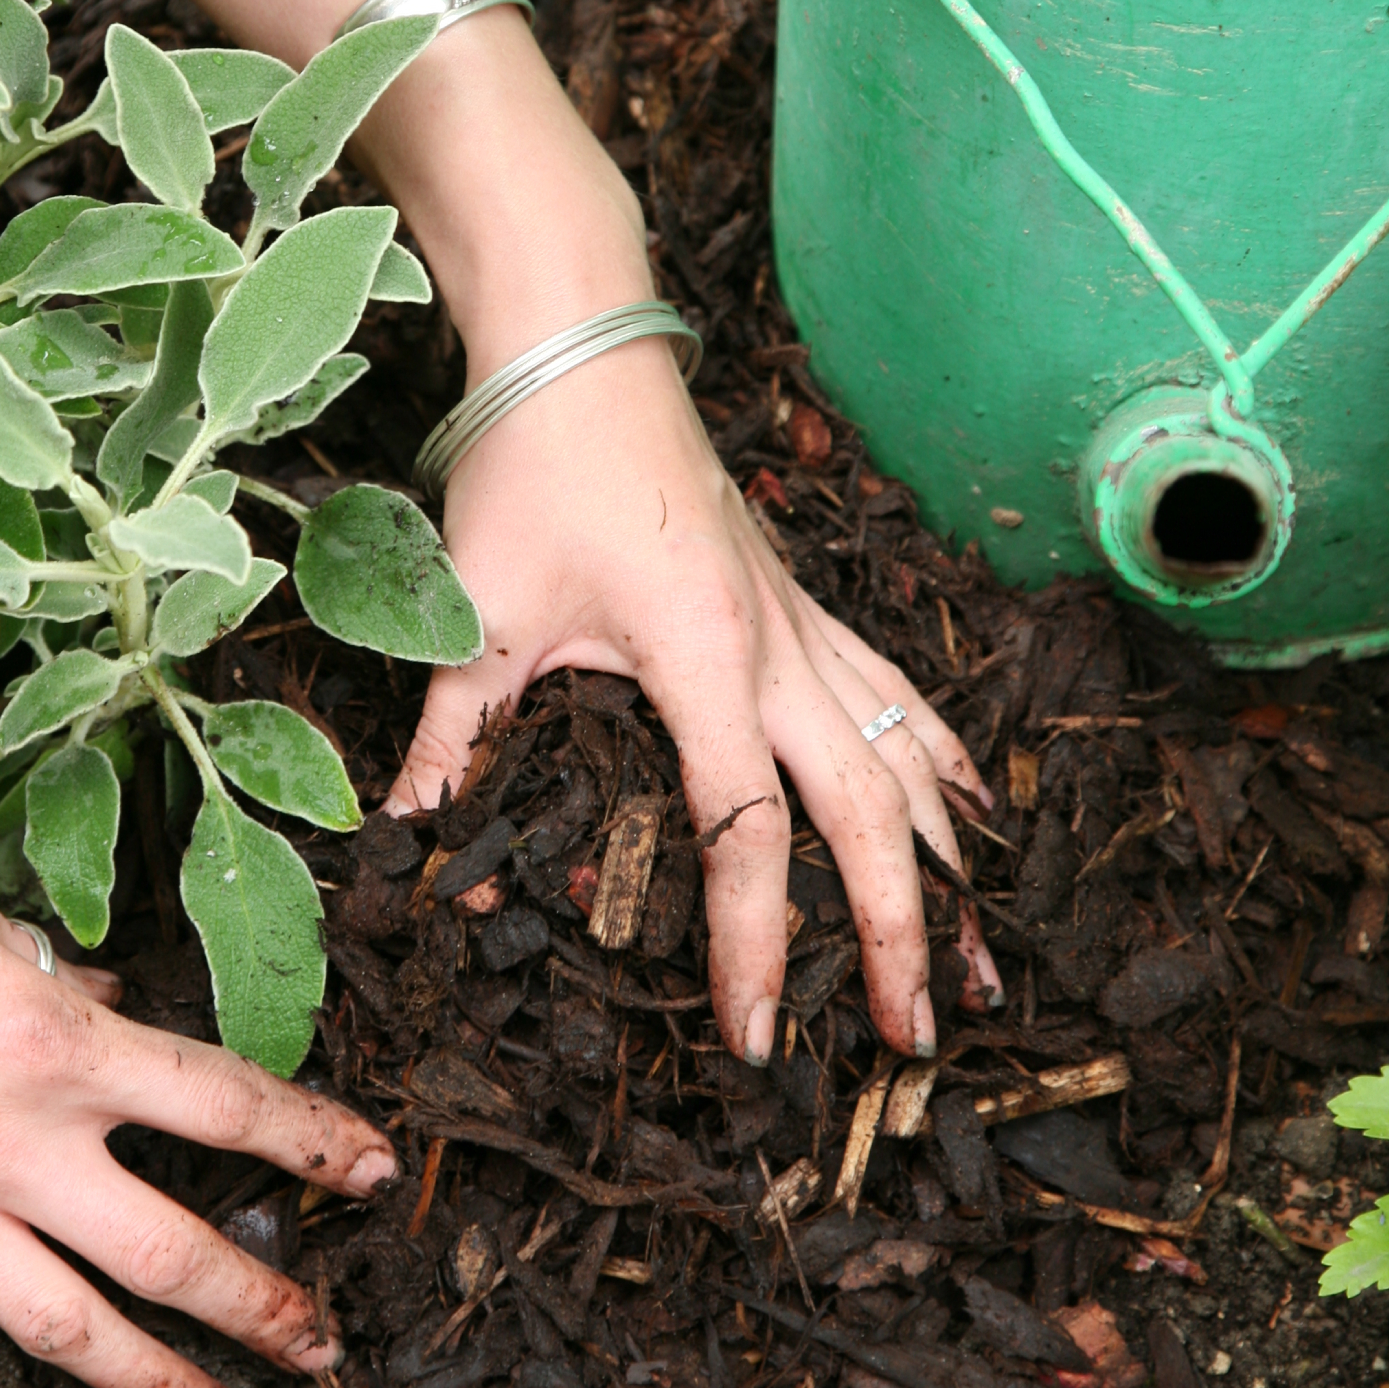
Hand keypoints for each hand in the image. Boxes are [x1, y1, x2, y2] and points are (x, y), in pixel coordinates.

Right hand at [0, 820, 396, 1387]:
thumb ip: (50, 972)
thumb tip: (103, 1001)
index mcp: (60, 1042)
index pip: (223, 1103)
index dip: (314, 1140)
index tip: (375, 1168)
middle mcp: (15, 1144)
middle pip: (169, 1249)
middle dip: (261, 1306)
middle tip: (320, 1350)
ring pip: (65, 1329)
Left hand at [385, 333, 1001, 1063]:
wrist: (582, 352)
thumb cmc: (530, 469)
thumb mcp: (479, 612)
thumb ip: (448, 734)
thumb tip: (402, 832)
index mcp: (703, 653)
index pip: (748, 828)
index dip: (755, 941)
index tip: (759, 1033)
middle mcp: (776, 645)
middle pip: (864, 809)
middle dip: (898, 929)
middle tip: (917, 1035)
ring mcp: (800, 621)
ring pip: (904, 754)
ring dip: (947, 859)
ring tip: (987, 959)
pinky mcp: (798, 601)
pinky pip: (895, 692)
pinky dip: (940, 761)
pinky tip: (975, 814)